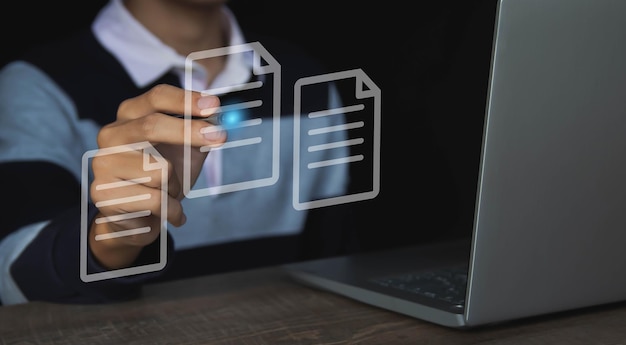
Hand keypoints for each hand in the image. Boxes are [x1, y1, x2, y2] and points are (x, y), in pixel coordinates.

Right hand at [89, 84, 225, 268]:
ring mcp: (104, 164)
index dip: (186, 100)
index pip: (157, 98)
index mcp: (130, 117)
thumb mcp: (186, 152)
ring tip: (169, 195)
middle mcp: (112, 135)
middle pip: (152, 126)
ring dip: (176, 187)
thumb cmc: (164, 181)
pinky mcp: (104, 194)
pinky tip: (169, 214)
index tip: (215, 105)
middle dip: (191, 132)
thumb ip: (200, 133)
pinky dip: (173, 210)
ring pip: (159, 170)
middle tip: (220, 137)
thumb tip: (219, 120)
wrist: (139, 220)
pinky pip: (156, 200)